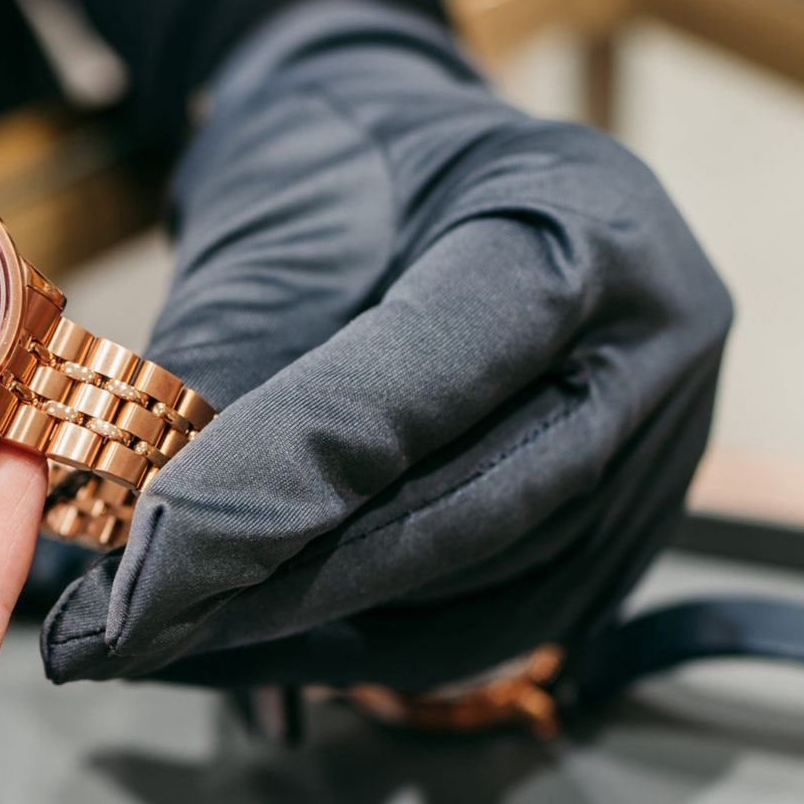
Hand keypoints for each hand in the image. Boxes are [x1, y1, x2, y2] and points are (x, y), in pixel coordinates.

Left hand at [42, 0, 732, 689]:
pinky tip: (258, 649)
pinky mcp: (632, 525)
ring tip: (176, 644)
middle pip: (467, 507)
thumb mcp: (270, 231)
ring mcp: (663, 444)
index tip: (146, 566)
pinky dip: (373, 645)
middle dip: (289, 585)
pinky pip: (502, 621)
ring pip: (487, 591)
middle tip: (139, 631)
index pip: (419, 385)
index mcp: (584, 224)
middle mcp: (654, 342)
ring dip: (321, 635)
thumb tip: (139, 555)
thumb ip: (224, 378)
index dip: (275, 486)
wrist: (407, 154)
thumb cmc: (332, 165)